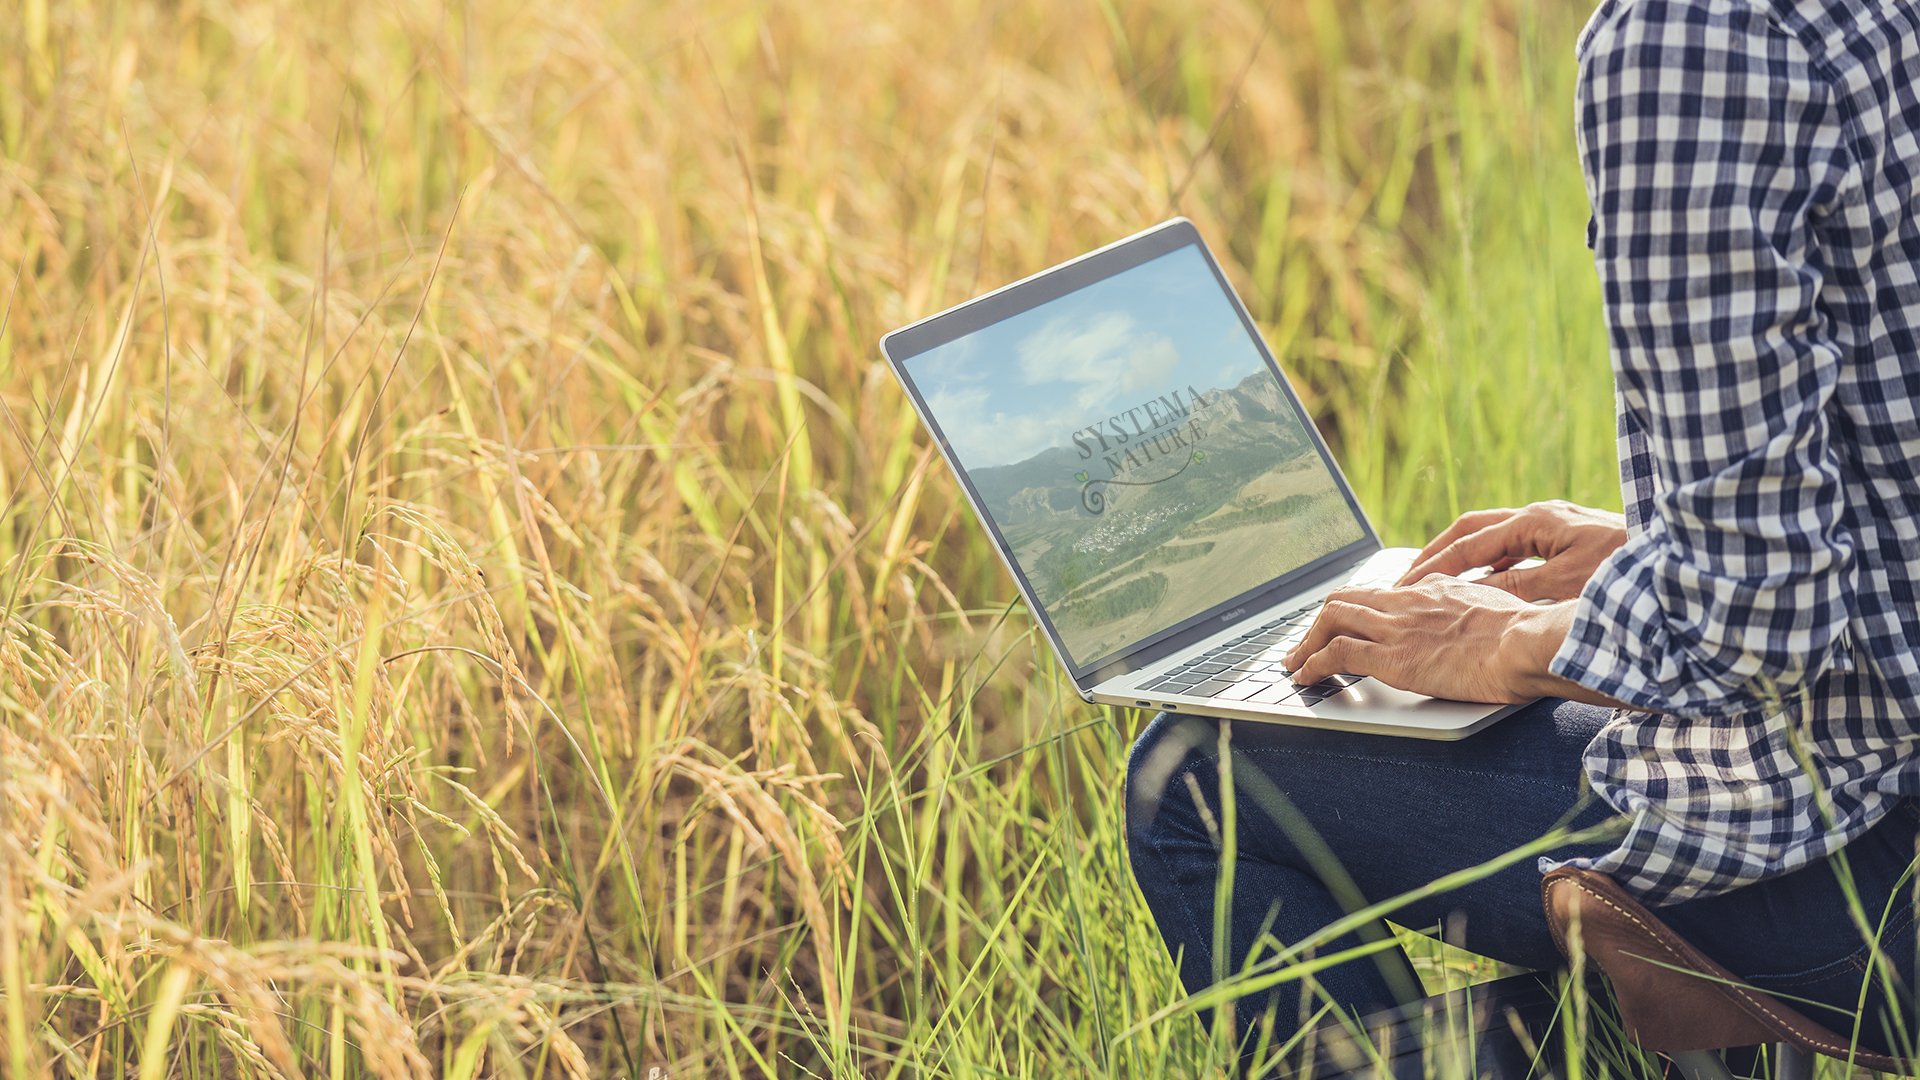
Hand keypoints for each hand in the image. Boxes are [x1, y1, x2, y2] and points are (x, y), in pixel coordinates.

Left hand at [1283, 577, 1572, 702]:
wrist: (1528, 643)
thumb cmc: (1525, 634)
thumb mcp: (1494, 608)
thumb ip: (1469, 609)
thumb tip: (1470, 620)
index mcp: (1430, 589)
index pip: (1377, 594)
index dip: (1354, 610)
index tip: (1344, 624)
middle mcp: (1405, 603)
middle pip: (1344, 601)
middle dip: (1318, 623)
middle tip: (1305, 644)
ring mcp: (1395, 629)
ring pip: (1330, 622)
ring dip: (1305, 645)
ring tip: (1294, 664)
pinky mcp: (1392, 658)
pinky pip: (1336, 655)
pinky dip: (1313, 665)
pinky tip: (1306, 678)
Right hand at [1396, 501, 1627, 601]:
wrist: (1681, 561)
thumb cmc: (1629, 575)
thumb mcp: (1566, 585)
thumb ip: (1515, 586)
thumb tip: (1472, 591)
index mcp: (1536, 521)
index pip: (1469, 542)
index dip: (1433, 566)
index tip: (1406, 586)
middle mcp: (1542, 515)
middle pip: (1473, 528)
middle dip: (1437, 552)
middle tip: (1407, 577)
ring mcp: (1555, 523)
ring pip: (1494, 536)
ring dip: (1463, 556)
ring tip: (1437, 580)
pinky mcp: (1569, 537)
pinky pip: (1516, 546)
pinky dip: (1491, 562)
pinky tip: (1486, 582)